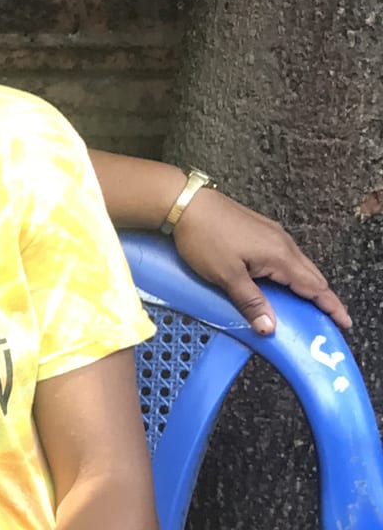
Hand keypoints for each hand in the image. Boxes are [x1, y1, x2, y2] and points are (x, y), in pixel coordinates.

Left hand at [171, 187, 351, 333]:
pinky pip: (284, 255)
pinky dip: (291, 273)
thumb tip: (271, 328)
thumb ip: (251, 302)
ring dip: (306, 285)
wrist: (185, 201)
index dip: (331, 306)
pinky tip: (282, 282)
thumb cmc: (204, 238)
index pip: (315, 286)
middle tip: (328, 320)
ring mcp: (272, 233)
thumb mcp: (226, 275)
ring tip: (308, 305)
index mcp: (280, 255)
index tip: (345, 322)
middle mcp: (283, 242)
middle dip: (322, 298)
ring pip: (298, 264)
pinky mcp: (259, 228)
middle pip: (311, 275)